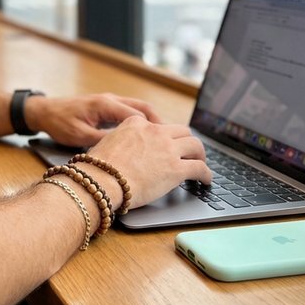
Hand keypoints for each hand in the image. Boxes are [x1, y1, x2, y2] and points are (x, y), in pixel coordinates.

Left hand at [25, 92, 160, 147]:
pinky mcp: (106, 107)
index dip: (154, 128)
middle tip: (171, 140)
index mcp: (106, 104)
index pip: (138, 114)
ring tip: (163, 139)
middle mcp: (110, 100)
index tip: (166, 141)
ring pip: (138, 109)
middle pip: (143, 108)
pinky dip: (140, 122)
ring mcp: (109, 102)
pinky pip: (129, 112)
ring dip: (151, 122)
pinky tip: (145, 136)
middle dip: (158, 123)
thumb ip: (103, 141)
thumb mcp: (80, 136)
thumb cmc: (59, 123)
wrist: (44, 111)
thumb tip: (125, 151)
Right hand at [85, 116, 210, 208]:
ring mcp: (168, 149)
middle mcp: (155, 132)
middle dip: (187, 141)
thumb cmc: (97, 168)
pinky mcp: (177, 169)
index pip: (159, 126)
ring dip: (200, 155)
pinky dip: (206, 174)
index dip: (166, 136)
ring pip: (195, 145)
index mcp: (136, 123)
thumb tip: (120, 153)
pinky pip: (200, 168)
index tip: (167, 144)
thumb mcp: (106, 143)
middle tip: (189, 152)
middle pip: (182, 131)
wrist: (102, 180)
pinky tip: (206, 180)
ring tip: (201, 163)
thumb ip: (119, 141)